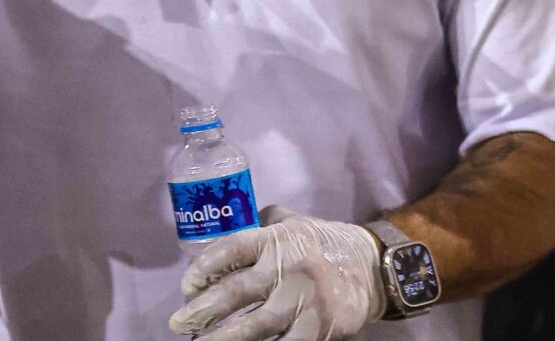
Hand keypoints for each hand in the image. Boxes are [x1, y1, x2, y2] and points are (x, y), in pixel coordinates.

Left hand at [170, 206, 383, 340]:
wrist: (375, 268)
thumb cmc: (325, 246)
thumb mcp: (299, 224)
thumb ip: (266, 225)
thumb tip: (229, 224)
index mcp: (283, 238)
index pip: (233, 249)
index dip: (204, 268)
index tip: (188, 286)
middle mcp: (292, 266)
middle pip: (236, 292)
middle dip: (201, 311)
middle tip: (179, 323)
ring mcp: (306, 299)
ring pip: (253, 327)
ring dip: (221, 340)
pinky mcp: (319, 327)